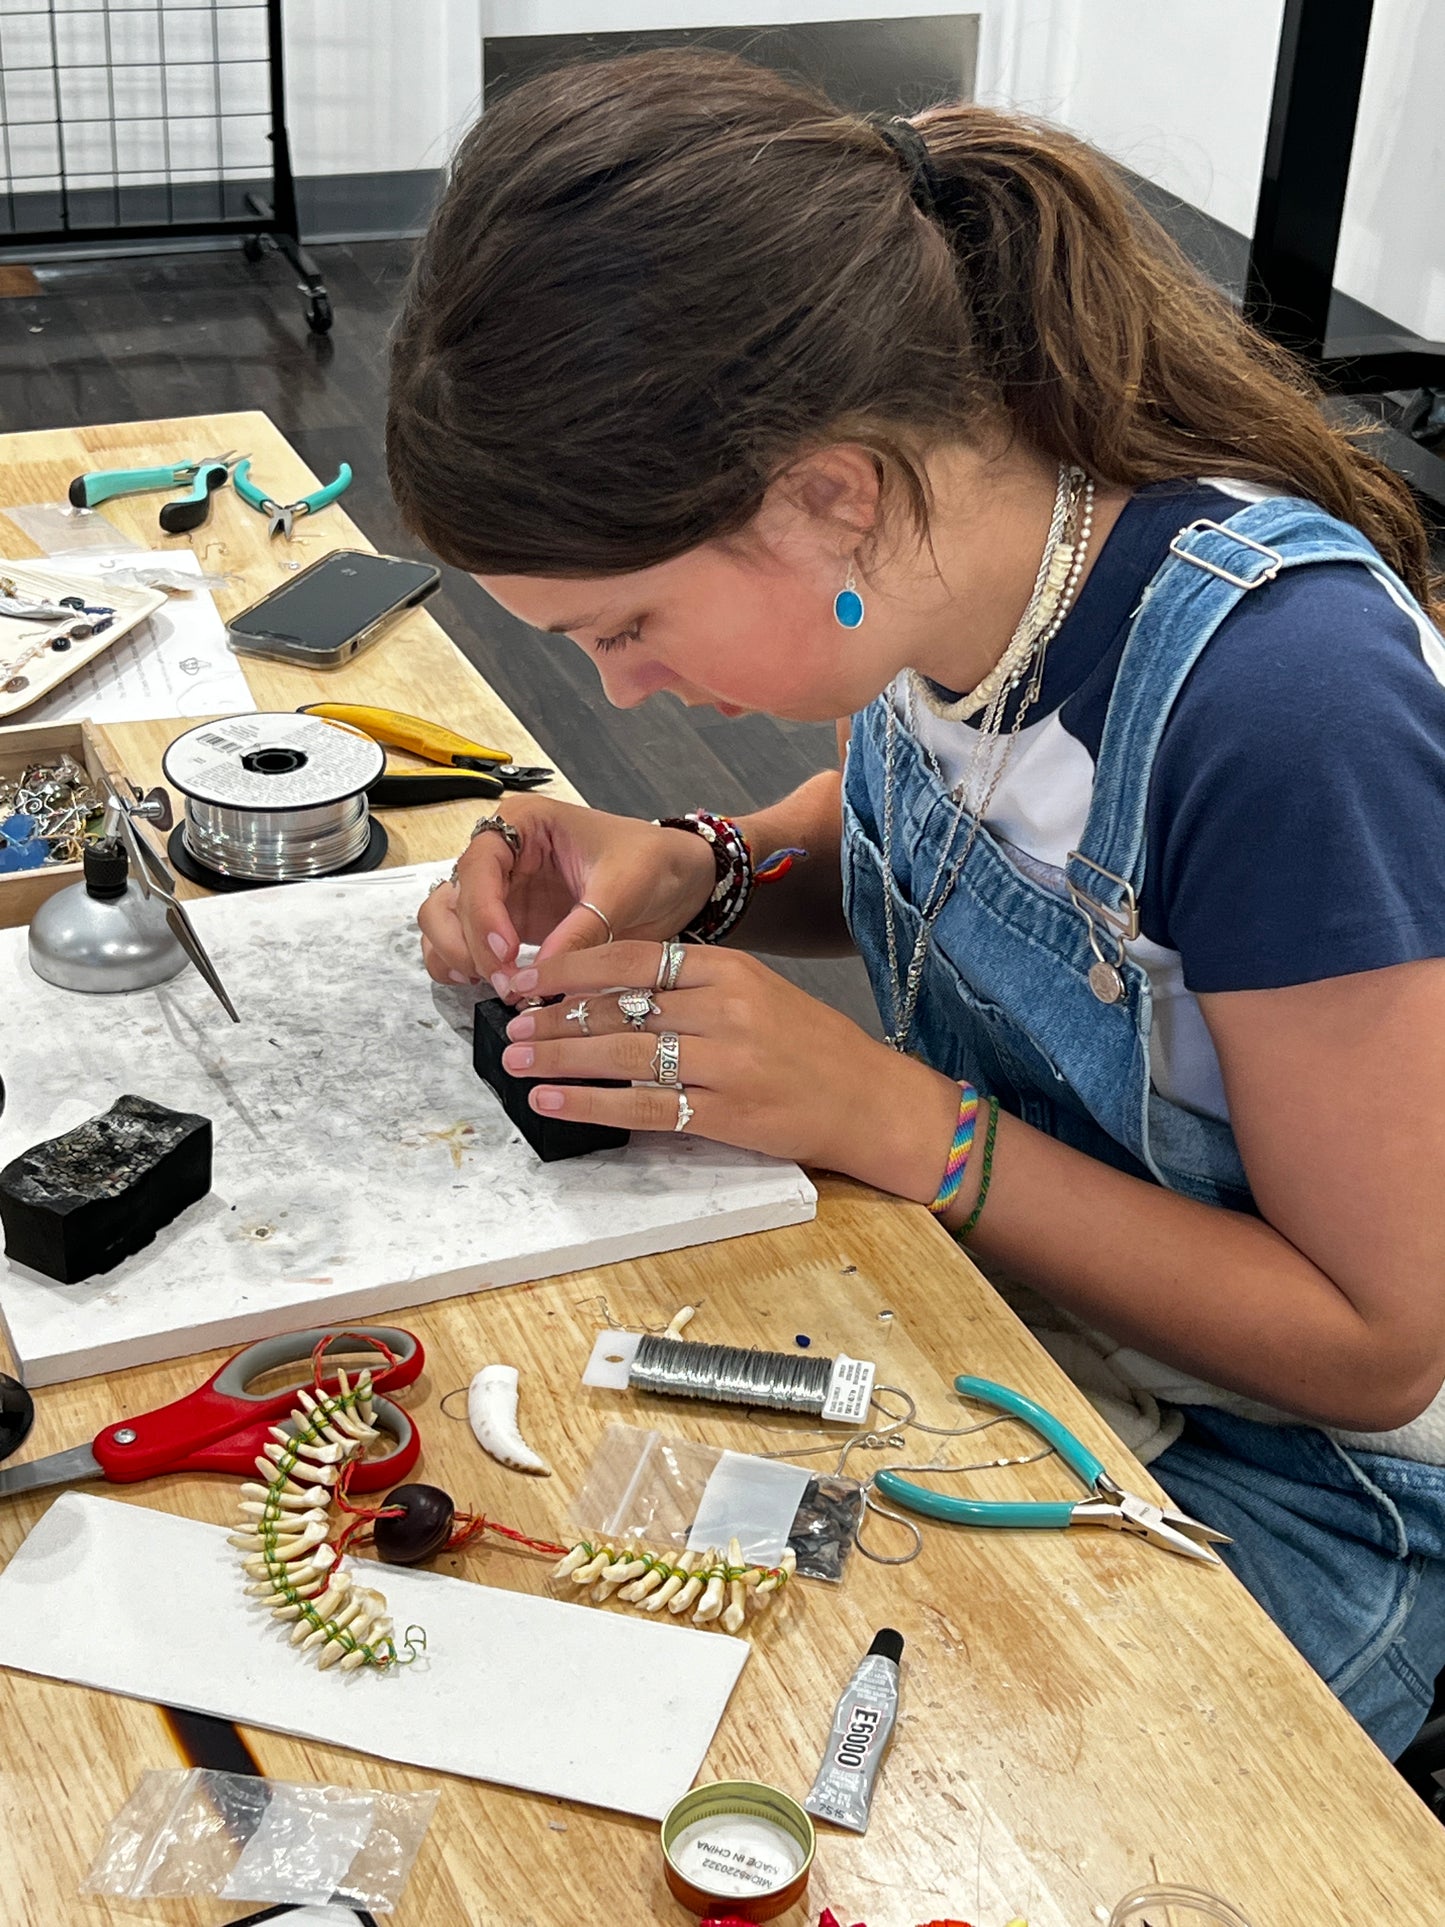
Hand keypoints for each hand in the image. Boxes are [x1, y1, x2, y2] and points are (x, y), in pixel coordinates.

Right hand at [418, 797, 715, 983]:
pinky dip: (462, 967)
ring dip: (457, 957)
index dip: (483, 912)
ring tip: (499, 986)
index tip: (505, 951)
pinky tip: (489, 986)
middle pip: (449, 898)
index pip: (479, 865)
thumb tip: (541, 976)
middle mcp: (501, 855)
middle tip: (505, 982)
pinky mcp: (507, 925)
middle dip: (467, 943)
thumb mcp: (625, 888)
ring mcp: (501, 893)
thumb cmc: (653, 862)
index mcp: (524, 824)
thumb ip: (583, 928)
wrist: (678, 879)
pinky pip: (462, 946)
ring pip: (444, 923)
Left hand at [494, 939, 961, 1199]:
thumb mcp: (757, 994)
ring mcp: (725, 1063)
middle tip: (508, 1021)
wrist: (871, 1101)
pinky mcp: (724, 1113)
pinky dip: (590, 1103)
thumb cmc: (811, 1048)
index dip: (572, 966)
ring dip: (560, 1056)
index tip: (528, 975)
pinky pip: (642, 1107)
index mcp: (730, 970)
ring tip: (517, 1058)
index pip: (634, 957)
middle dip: (554, 1015)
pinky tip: (552, 1100)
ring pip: (622, 1054)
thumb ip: (692, 989)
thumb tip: (610, 993)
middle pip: (619, 1007)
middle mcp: (725, 1010)